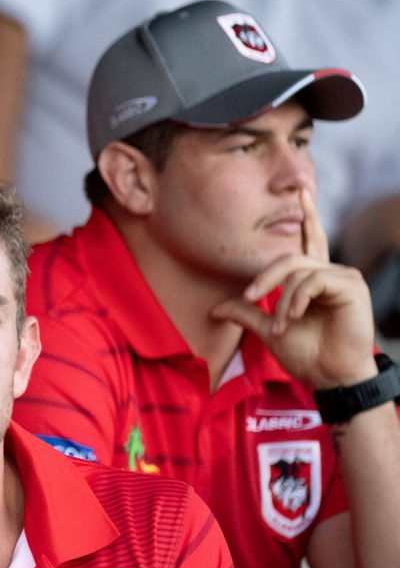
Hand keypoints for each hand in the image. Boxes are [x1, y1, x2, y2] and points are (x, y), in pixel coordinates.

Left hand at [210, 188, 377, 388]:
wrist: (328, 375)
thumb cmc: (305, 353)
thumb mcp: (267, 328)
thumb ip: (245, 311)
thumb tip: (215, 308)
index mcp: (314, 278)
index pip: (310, 240)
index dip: (308, 216)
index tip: (301, 192)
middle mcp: (330, 272)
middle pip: (289, 257)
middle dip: (264, 277)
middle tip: (249, 297)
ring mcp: (343, 277)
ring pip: (298, 271)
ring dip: (281, 299)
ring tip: (280, 325)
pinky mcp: (352, 286)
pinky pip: (313, 280)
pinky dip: (297, 298)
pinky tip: (294, 317)